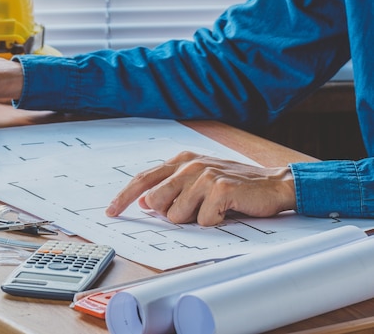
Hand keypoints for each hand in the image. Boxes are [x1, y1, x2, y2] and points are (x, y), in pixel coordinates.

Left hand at [105, 151, 295, 225]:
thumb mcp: (198, 182)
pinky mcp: (221, 188)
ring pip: (177, 215)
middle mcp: (189, 164)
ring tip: (212, 209)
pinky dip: (214, 222)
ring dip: (194, 219)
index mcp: (181, 161)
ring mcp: (205, 175)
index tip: (111, 211)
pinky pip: (202, 220)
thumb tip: (143, 202)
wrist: (273, 185)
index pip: (143, 179)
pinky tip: (226, 210)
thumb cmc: (234, 186)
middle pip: (156, 201)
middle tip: (194, 211)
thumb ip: (171, 188)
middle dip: (170, 214)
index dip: (124, 197)